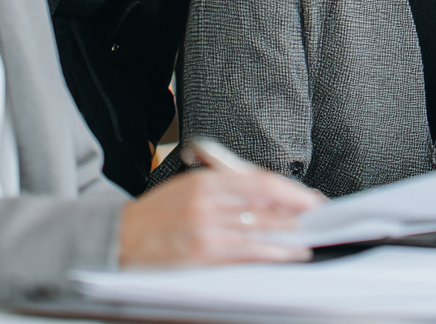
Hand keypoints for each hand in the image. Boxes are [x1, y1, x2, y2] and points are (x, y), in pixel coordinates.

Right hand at [119, 165, 321, 266]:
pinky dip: (270, 252)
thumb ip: (223, 189)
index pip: (258, 181)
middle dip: (294, 211)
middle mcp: (208, 201)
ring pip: (258, 229)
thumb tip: (263, 195)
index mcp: (205, 181)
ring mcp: (206, 229)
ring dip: (287, 234)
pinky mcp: (203, 255)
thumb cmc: (154, 215)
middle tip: (316, 217)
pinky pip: (245, 252)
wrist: (120, 239)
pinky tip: (285, 254)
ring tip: (306, 238)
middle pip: (263, 203)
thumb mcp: (188, 188)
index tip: (308, 197)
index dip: (288, 191)